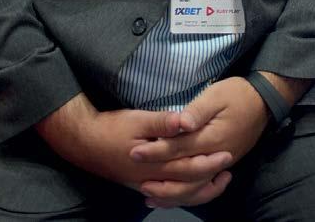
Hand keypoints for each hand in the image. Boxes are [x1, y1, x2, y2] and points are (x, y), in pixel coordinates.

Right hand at [35, 93, 232, 200]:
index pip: (188, 166)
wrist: (85, 142)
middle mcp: (153, 178)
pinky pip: (168, 196)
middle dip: (210, 175)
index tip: (227, 153)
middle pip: (188, 183)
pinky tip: (190, 191)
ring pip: (179, 195)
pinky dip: (183, 195)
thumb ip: (163, 122)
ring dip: (200, 190)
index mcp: (155, 162)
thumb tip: (186, 121)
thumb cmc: (112, 127)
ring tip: (218, 181)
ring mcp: (147, 184)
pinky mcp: (142, 184)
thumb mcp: (136, 119)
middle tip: (229, 166)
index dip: (209, 162)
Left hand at [128, 77, 270, 208]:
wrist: (264, 101)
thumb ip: (197, 111)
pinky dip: (187, 193)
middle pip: (184, 172)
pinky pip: (203, 185)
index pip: (178, 148)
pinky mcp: (223, 164)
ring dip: (171, 192)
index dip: (155, 151)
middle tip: (135, 178)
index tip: (135, 152)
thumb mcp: (216, 95)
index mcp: (211, 138)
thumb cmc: (237, 93)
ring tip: (149, 194)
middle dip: (158, 175)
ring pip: (194, 186)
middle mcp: (216, 155)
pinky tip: (173, 194)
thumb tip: (181, 123)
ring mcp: (221, 163)